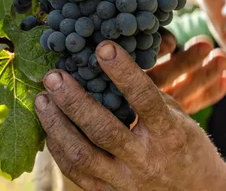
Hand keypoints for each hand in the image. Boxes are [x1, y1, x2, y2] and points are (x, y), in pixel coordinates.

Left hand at [35, 41, 225, 190]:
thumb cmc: (185, 145)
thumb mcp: (177, 115)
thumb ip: (147, 94)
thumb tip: (113, 61)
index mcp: (170, 134)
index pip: (145, 99)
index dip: (123, 71)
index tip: (103, 47)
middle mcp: (146, 159)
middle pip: (103, 130)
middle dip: (73, 100)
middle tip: (53, 76)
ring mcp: (126, 181)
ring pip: (82, 155)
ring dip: (56, 124)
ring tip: (41, 100)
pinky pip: (76, 172)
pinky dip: (59, 148)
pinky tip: (50, 127)